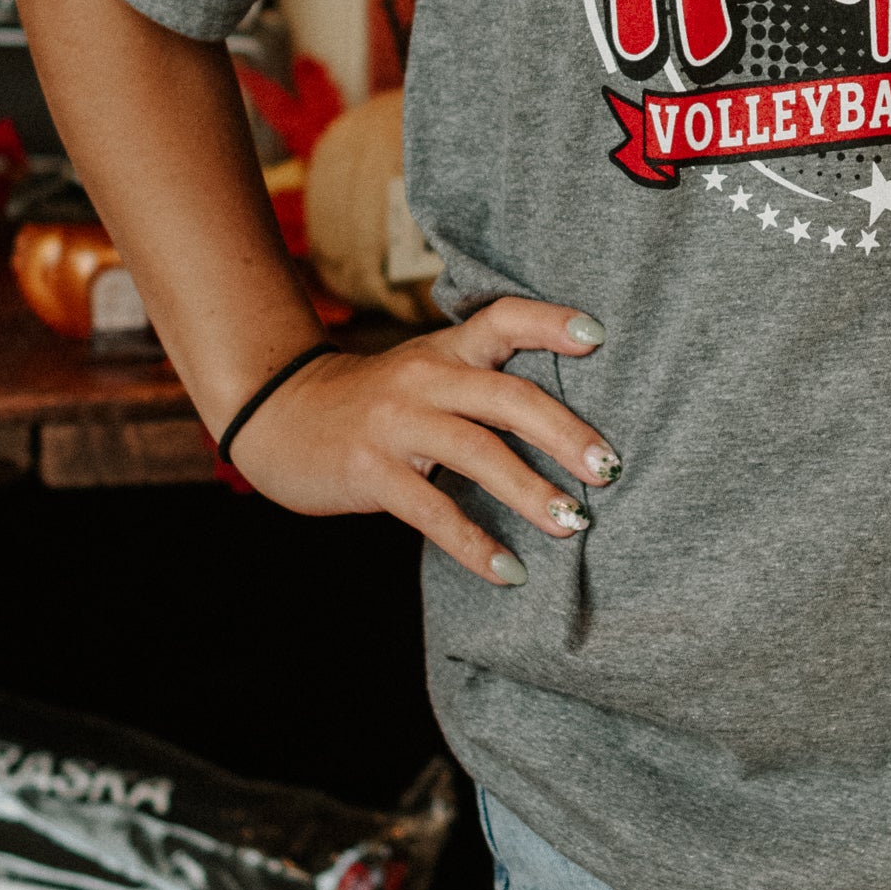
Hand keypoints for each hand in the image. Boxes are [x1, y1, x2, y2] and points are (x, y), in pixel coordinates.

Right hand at [227, 298, 617, 585]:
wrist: (281, 414)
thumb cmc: (379, 401)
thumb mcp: (427, 373)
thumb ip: (483, 383)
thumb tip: (570, 424)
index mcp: (447, 349)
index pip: (504, 318)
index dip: (551, 322)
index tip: (599, 338)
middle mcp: (426, 378)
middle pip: (508, 397)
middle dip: (565, 434)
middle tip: (609, 469)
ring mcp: (397, 423)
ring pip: (478, 453)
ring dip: (531, 491)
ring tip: (573, 523)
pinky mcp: (370, 471)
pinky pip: (432, 510)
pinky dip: (475, 543)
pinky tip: (509, 571)